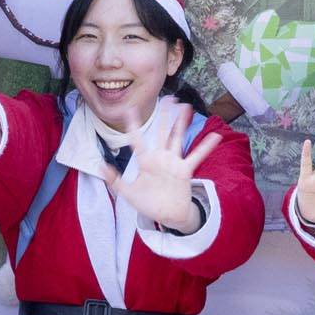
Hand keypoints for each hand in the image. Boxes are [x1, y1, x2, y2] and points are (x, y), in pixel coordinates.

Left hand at [107, 101, 220, 233]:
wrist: (167, 215)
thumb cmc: (147, 203)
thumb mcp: (127, 192)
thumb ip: (114, 180)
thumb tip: (99, 166)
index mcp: (145, 161)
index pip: (137, 141)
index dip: (133, 126)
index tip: (129, 110)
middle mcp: (160, 158)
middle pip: (162, 132)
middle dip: (164, 116)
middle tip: (168, 98)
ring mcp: (173, 163)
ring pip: (178, 139)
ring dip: (182, 124)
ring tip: (186, 108)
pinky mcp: (185, 171)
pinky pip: (196, 157)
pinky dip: (206, 147)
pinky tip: (215, 137)